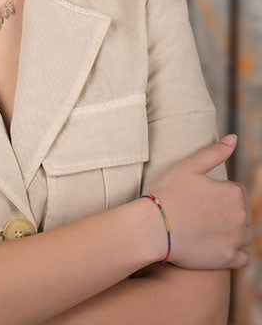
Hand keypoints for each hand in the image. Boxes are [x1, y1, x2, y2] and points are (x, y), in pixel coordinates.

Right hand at [148, 134, 253, 269]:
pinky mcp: (229, 259)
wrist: (153, 227)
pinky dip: (231, 253)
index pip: (236, 191)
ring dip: (232, 232)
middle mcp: (241, 217)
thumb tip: (234, 138)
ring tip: (205, 229)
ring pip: (244, 235)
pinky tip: (212, 246)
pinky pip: (241, 257)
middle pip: (242, 214)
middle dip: (226, 213)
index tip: (199, 197)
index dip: (217, 193)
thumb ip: (214, 152)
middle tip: (199, 213)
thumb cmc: (167, 193)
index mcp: (234, 192)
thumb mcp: (188, 166)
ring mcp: (236, 240)